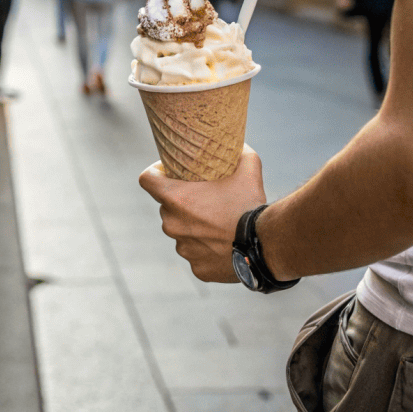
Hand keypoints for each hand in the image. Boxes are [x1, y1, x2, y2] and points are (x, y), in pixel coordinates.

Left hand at [139, 146, 267, 282]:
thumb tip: (237, 143)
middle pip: (167, 207)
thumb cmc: (251, 203)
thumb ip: (239, 151)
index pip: (147, 179)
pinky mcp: (197, 268)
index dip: (156, 173)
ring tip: (218, 223)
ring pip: (181, 232)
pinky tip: (224, 245)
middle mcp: (172, 224)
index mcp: (176, 198)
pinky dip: (206, 250)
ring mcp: (183, 248)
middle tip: (204, 199)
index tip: (169, 172)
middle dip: (181, 202)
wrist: (265, 245)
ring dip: (193, 227)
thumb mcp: (248, 167)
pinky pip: (196, 254)